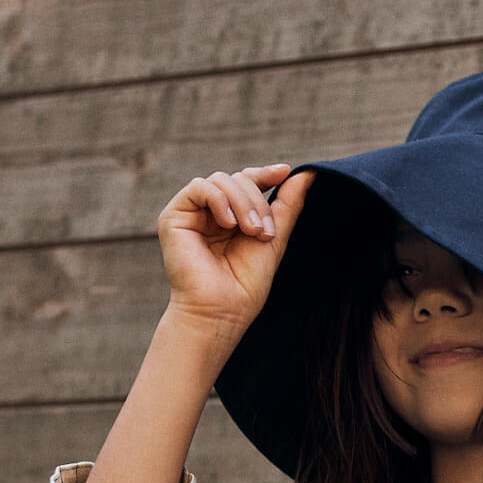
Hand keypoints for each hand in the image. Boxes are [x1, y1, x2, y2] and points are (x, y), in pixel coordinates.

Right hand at [156, 163, 312, 335]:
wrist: (222, 310)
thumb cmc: (246, 284)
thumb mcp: (274, 238)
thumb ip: (288, 205)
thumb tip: (308, 173)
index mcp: (231, 217)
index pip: (246, 181)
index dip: (264, 173)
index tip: (285, 172)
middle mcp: (210, 213)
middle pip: (237, 178)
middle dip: (257, 200)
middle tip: (263, 232)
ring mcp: (191, 214)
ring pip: (221, 180)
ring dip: (243, 202)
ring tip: (250, 231)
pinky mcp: (173, 217)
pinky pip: (199, 187)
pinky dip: (220, 200)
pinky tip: (229, 224)